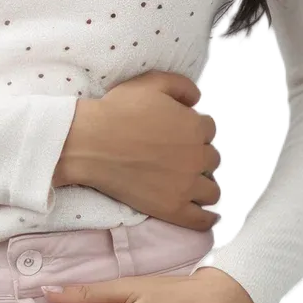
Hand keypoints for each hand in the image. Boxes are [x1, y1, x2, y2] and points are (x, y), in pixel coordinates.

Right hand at [75, 71, 221, 230]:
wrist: (91, 143)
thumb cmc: (118, 111)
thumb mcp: (151, 82)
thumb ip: (181, 85)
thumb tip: (196, 99)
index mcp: (195, 127)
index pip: (207, 129)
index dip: (191, 129)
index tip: (175, 132)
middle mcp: (197, 157)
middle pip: (211, 159)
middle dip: (196, 156)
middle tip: (174, 156)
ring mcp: (186, 186)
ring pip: (211, 190)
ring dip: (202, 184)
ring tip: (185, 182)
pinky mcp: (172, 209)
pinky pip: (201, 220)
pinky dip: (207, 219)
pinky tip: (206, 216)